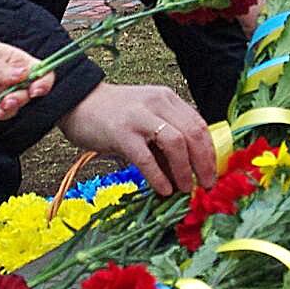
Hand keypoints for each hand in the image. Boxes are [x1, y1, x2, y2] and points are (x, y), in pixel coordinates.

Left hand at [0, 37, 51, 121]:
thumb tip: (23, 75)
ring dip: (8, 110)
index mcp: (16, 63)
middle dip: (21, 99)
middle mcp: (11, 81)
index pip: (41, 73)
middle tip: (9, 99)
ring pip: (14, 109)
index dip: (43, 83)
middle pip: (29, 94)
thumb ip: (2, 68)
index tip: (36, 90)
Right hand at [60, 81, 217, 194]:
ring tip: (185, 189)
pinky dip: (158, 176)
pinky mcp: (121, 132)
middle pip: (193, 134)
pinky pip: (146, 157)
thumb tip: (187, 172)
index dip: (210, 152)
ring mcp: (139, 116)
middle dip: (204, 163)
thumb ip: (165, 140)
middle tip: (206, 186)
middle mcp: (157, 103)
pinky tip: (163, 189)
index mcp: (167, 99)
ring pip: (176, 142)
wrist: (77, 102)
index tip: (212, 174)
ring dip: (185, 170)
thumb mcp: (146, 119)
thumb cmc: (113, 116)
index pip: (199, 125)